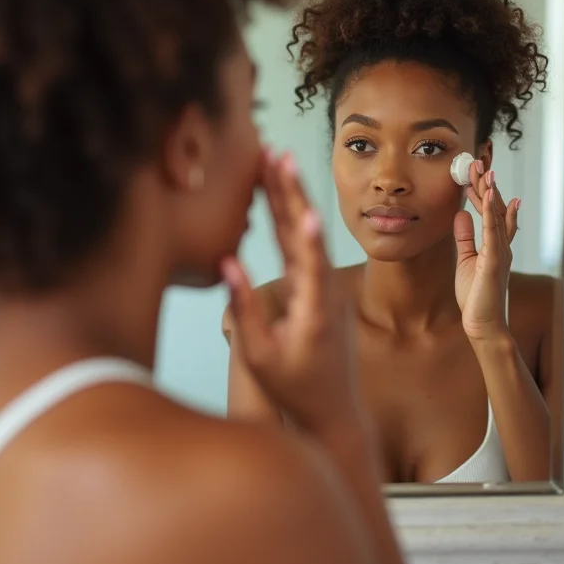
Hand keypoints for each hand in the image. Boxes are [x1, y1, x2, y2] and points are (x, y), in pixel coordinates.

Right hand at [222, 150, 363, 435]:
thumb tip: (228, 262)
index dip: (304, 226)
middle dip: (290, 190)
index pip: (309, 258)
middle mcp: (326, 289)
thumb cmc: (295, 388)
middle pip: (306, 231)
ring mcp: (326, 286)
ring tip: (277, 162)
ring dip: (291, 196)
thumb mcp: (261, 357)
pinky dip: (292, 218)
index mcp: (315, 308)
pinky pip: (304, 245)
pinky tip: (282, 198)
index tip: (297, 191)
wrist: (334, 410)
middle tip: (276, 154)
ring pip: (305, 233)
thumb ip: (243, 310)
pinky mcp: (321, 287)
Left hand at [453, 161, 519, 342]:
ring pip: (497, 215)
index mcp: (494, 244)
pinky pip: (493, 231)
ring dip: (491, 192)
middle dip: (487, 185)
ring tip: (486, 171)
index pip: (491, 212)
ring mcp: (500, 252)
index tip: (475, 174)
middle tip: (478, 163)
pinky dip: (491, 212)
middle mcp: (501, 245)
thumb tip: (460, 214)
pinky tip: (488, 196)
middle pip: (496, 208)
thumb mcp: (465, 259)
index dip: (484, 192)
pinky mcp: (494, 261)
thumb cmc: (475, 295)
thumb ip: (465, 237)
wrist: (482, 324)